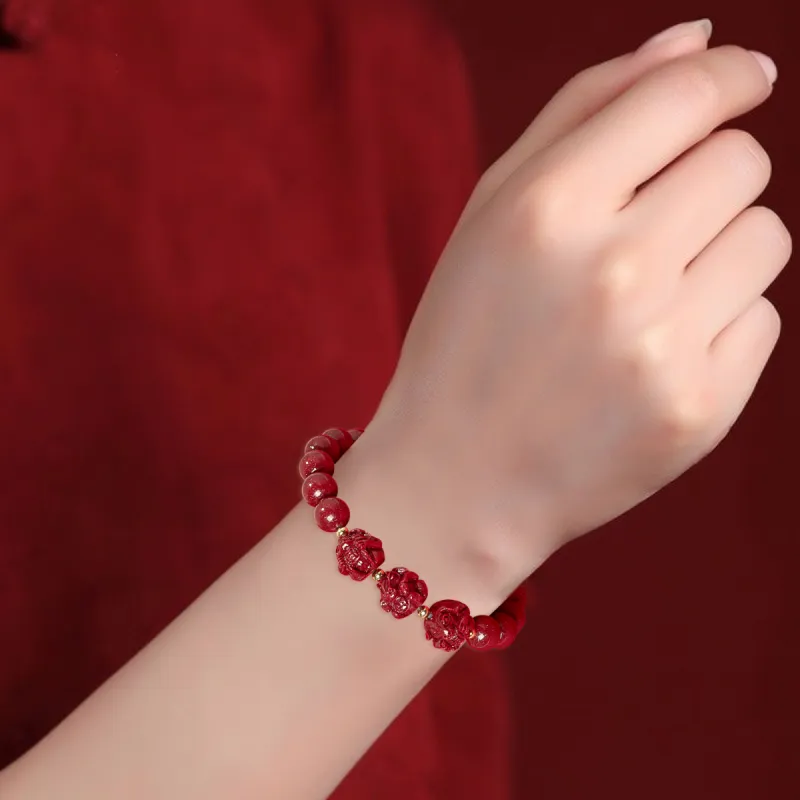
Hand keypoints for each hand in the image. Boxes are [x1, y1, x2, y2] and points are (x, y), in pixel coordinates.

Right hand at [368, 23, 790, 574]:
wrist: (457, 480)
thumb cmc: (466, 337)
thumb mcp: (490, 214)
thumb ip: (585, 111)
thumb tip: (698, 42)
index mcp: (546, 211)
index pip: (687, 100)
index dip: (726, 80)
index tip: (741, 81)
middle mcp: (611, 274)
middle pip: (742, 163)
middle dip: (704, 179)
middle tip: (644, 230)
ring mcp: (661, 349)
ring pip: (766, 238)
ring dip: (717, 251)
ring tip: (643, 300)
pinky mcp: (698, 412)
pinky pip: (761, 318)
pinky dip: (717, 323)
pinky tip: (651, 355)